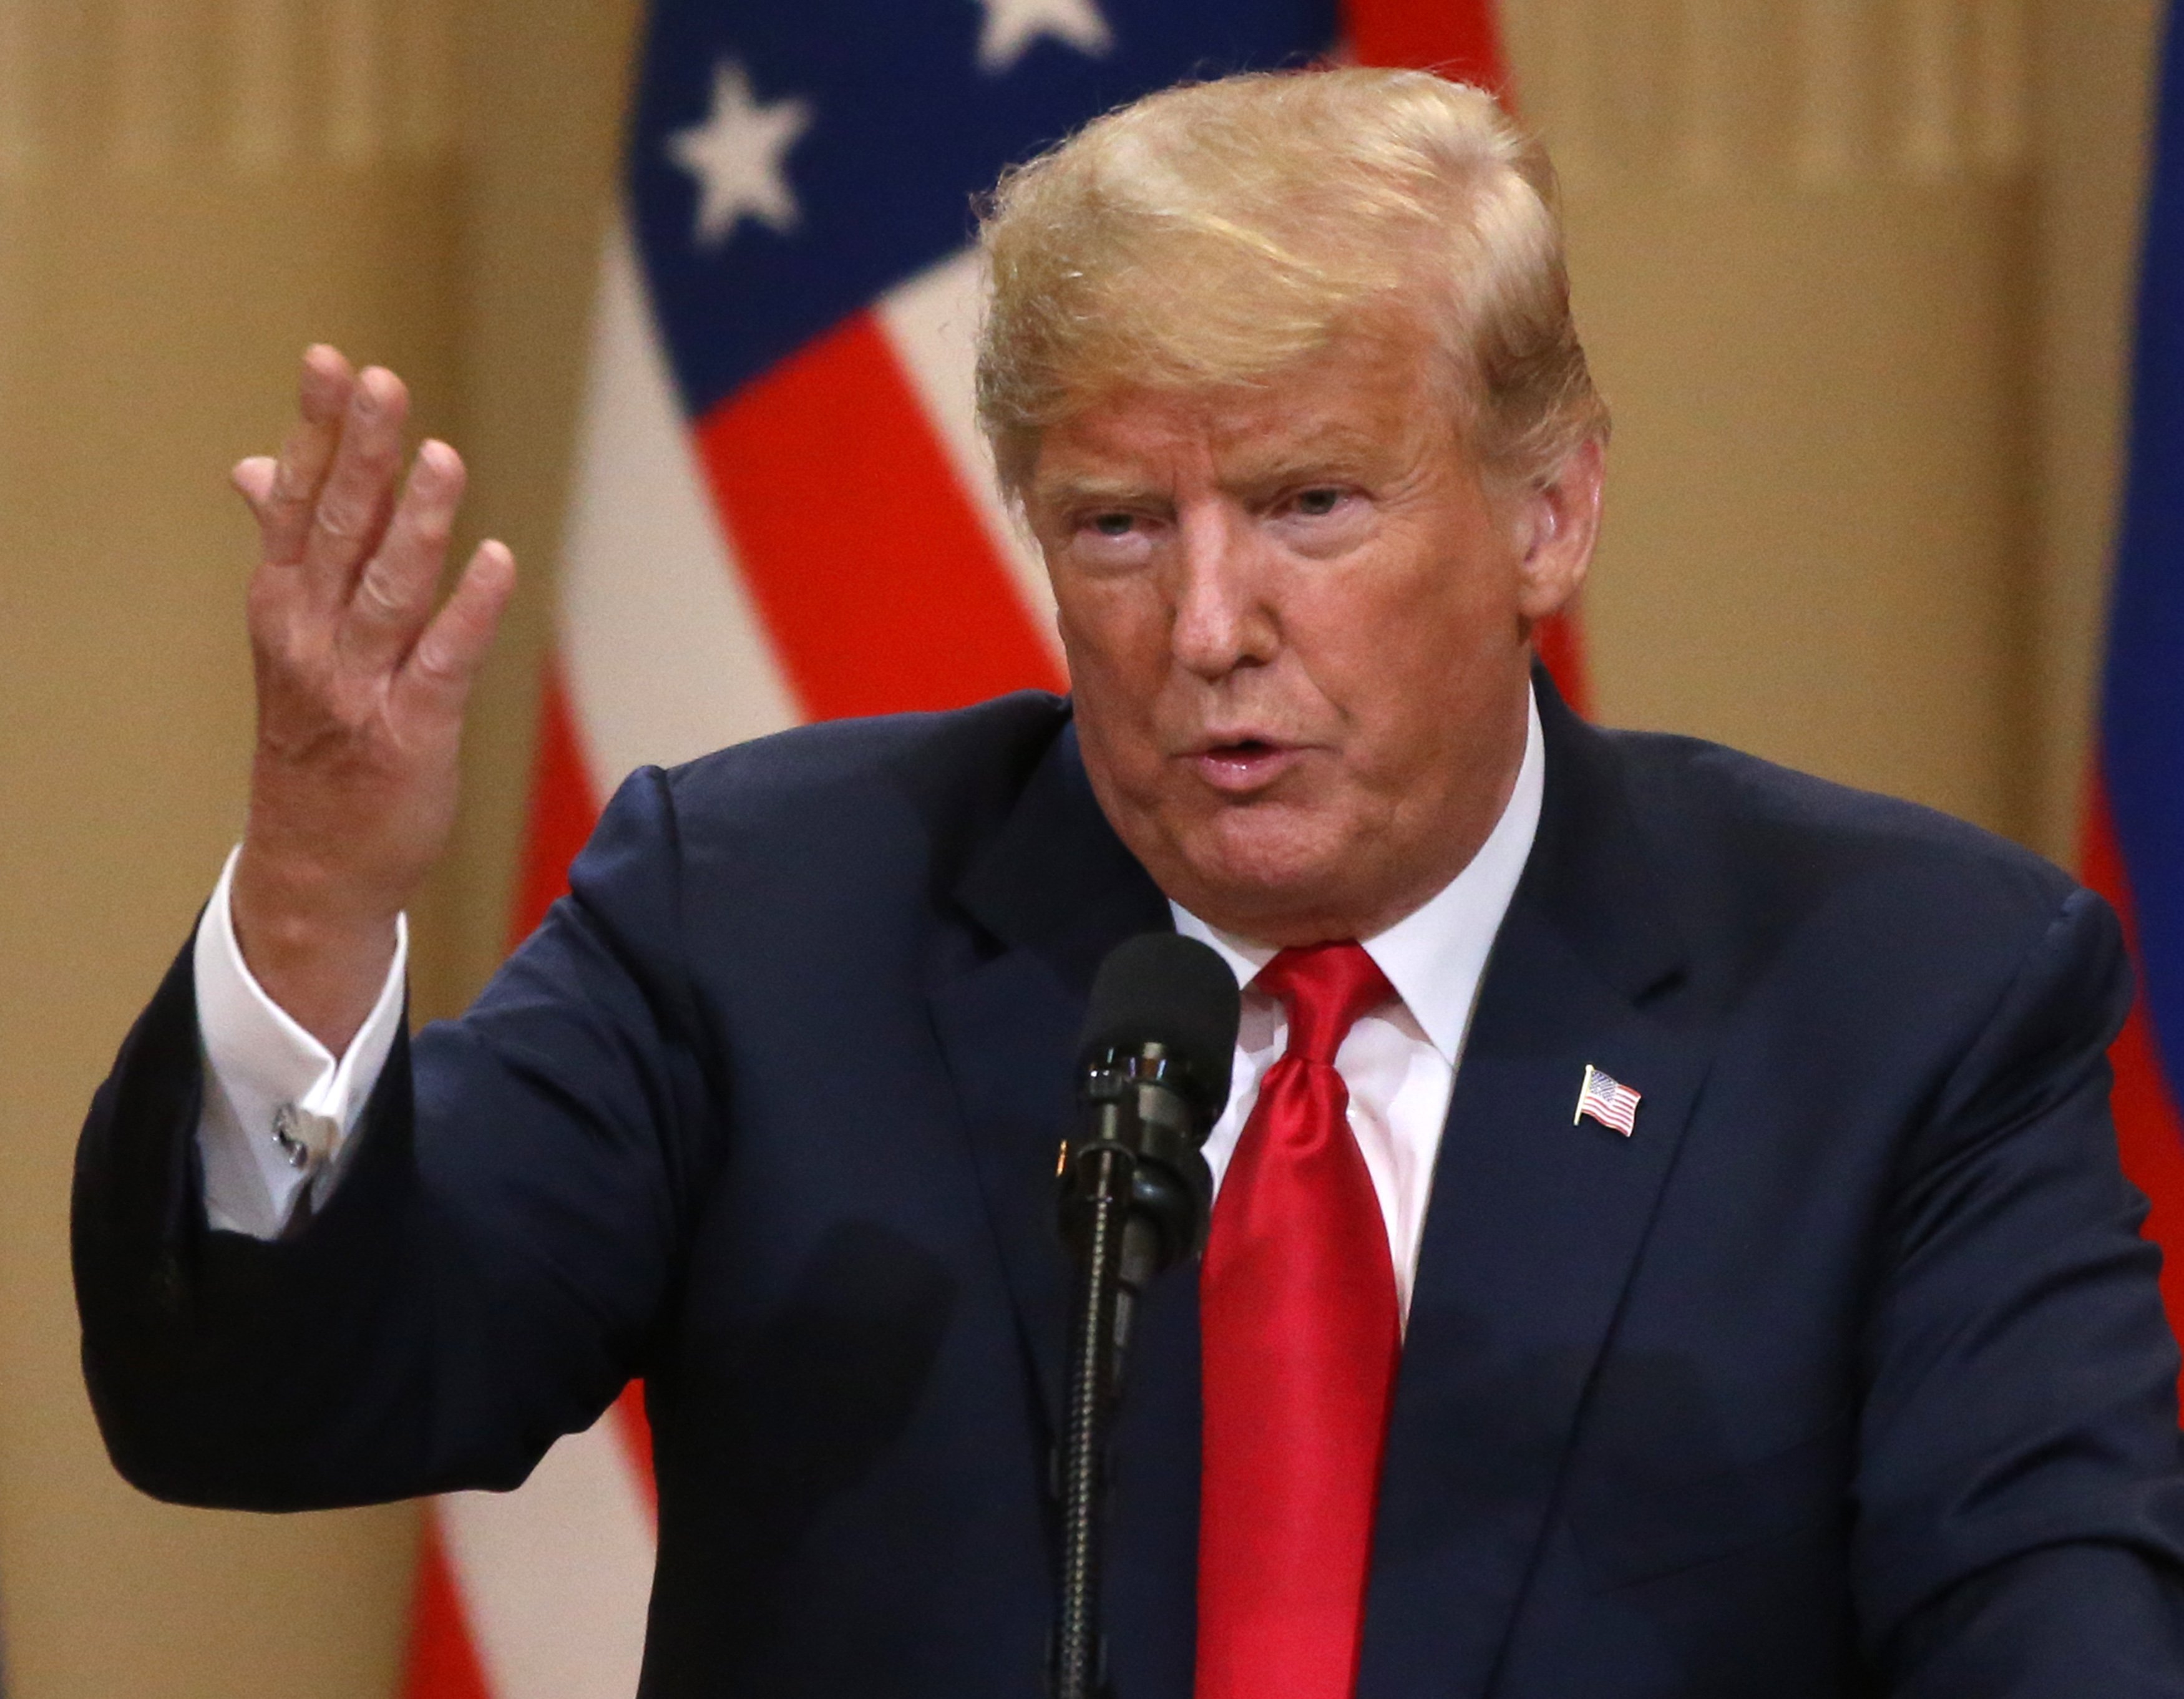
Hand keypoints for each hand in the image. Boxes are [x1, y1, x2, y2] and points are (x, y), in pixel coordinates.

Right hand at [228, 346, 515, 1052]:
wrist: (314, 867)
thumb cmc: (313, 738)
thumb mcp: (286, 638)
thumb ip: (287, 548)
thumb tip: (258, 466)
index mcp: (282, 607)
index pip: (299, 503)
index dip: (317, 431)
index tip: (332, 363)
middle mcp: (311, 641)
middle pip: (338, 531)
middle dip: (360, 454)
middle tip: (381, 382)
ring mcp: (359, 689)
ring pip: (389, 591)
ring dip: (416, 523)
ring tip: (441, 455)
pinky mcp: (412, 736)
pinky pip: (444, 663)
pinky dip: (470, 611)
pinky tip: (496, 561)